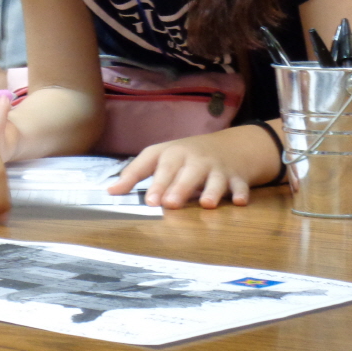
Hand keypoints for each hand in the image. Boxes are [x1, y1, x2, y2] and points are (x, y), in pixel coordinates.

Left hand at [107, 125, 281, 208]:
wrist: (231, 147)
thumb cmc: (186, 156)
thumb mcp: (160, 158)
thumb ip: (136, 175)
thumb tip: (110, 192)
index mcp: (170, 153)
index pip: (153, 162)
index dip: (148, 178)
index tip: (146, 199)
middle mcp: (193, 159)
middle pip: (184, 172)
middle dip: (176, 187)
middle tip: (168, 203)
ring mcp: (216, 167)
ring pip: (213, 178)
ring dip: (210, 190)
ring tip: (205, 204)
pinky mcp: (236, 177)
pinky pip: (239, 185)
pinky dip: (241, 192)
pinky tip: (240, 201)